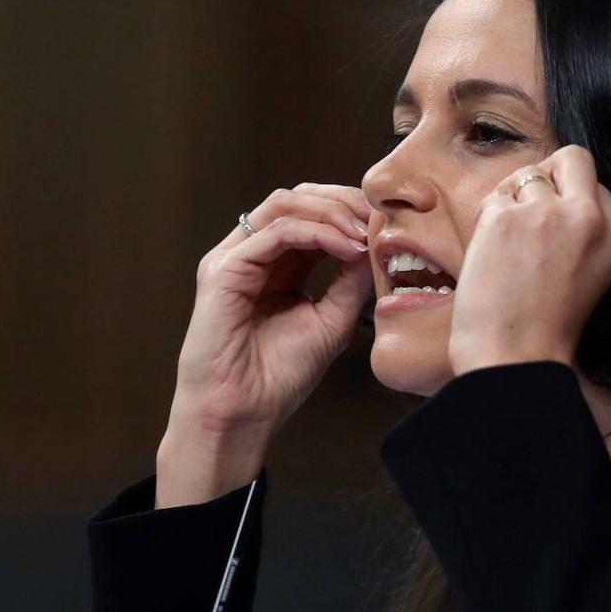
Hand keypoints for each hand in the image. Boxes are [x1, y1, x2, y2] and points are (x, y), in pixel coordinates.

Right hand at [157, 183, 373, 505]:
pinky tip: (345, 248)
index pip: (313, 214)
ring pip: (285, 204)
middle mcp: (253, 254)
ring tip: (363, 232)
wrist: (242, 414)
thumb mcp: (332, 319)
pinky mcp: (223, 270)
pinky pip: (274, 232)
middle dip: (343, 200)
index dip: (350, 210)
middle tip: (377, 217)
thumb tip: (375, 242)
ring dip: (331, 211)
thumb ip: (350, 280)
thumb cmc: (279, 376)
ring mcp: (234, 258)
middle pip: (298, 198)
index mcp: (277, 264)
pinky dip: (316, 233)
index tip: (387, 224)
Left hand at [449, 145, 610, 375]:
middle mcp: (592, 218)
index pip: (594, 184)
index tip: (554, 240)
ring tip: (510, 248)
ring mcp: (549, 214)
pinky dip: (488, 219)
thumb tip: (553, 179)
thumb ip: (583, 227)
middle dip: (548, 178)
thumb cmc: (545, 325)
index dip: (567, 203)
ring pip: (527, 175)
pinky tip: (492, 254)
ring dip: (513, 202)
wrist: (515, 359)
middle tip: (532, 220)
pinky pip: (495, 196)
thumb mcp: (590, 270)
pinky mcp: (507, 218)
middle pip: (571, 158)